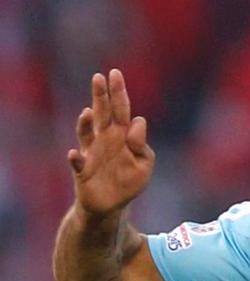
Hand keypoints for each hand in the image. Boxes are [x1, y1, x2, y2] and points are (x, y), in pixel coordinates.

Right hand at [67, 70, 154, 216]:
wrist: (110, 205)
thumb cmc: (128, 181)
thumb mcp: (144, 164)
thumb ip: (142, 145)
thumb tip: (137, 123)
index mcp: (123, 135)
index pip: (122, 109)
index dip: (121, 95)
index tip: (123, 93)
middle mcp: (105, 139)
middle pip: (103, 113)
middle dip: (102, 94)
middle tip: (101, 75)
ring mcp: (92, 153)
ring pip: (87, 132)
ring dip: (86, 122)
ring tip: (89, 111)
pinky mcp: (82, 171)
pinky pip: (77, 163)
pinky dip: (75, 159)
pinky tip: (74, 154)